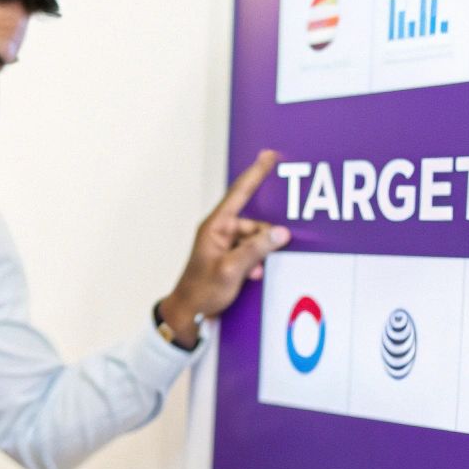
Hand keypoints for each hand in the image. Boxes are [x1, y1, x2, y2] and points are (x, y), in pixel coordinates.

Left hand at [159, 150, 290, 346]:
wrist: (188, 313)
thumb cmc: (201, 291)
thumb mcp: (231, 270)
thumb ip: (256, 250)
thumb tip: (281, 234)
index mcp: (215, 226)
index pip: (240, 193)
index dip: (256, 173)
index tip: (270, 155)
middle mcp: (220, 230)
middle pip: (254, 223)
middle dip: (264, 239)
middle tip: (260, 260)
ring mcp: (224, 244)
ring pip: (255, 240)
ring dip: (260, 255)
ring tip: (252, 273)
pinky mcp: (229, 256)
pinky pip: (251, 252)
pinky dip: (255, 262)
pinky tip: (252, 276)